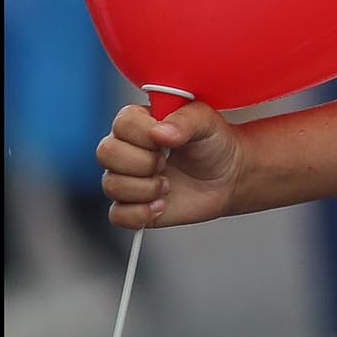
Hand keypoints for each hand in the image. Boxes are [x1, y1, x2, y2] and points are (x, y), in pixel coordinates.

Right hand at [97, 101, 243, 229]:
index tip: (167, 140)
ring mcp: (127, 178)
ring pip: (111, 185)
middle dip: (142, 162)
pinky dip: (140, 213)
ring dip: (145, 188)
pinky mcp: (131, 206)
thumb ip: (185, 120)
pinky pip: (117, 215)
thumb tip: (159, 132)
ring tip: (168, 185)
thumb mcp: (207, 122)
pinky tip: (161, 205)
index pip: (121, 123)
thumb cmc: (215, 144)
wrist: (229, 177)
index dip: (143, 135)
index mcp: (141, 122)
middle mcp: (127, 149)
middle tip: (166, 162)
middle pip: (106, 153)